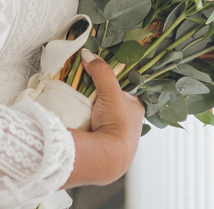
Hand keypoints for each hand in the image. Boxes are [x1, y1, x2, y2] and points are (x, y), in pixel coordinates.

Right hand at [63, 50, 144, 187]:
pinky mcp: (103, 144)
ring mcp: (116, 134)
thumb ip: (101, 72)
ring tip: (77, 104)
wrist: (107, 158)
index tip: (95, 75)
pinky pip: (94, 128)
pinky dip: (86, 123)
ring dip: (90, 110)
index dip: (110, 81)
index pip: (123, 88)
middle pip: (110, 101)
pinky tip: (78, 120)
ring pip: (101, 115)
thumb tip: (88, 55)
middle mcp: (129, 121)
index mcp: (136, 108)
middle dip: (97, 96)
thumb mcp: (111, 92)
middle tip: (82, 89)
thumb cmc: (117, 124)